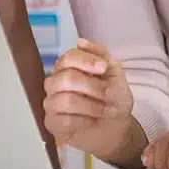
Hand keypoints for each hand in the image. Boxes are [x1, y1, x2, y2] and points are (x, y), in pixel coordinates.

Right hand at [42, 41, 134, 156]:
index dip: (85, 61)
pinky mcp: (52, 123)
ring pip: (65, 101)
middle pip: (66, 79)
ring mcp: (51, 103)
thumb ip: (100, 54)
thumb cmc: (113, 98)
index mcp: (68, 67)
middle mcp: (55, 83)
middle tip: (109, 93)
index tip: (103, 68)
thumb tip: (80, 42)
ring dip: (91, 106)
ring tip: (106, 110)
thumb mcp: (114, 73)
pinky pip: (64, 120)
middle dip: (92, 87)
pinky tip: (92, 121)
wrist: (117, 126)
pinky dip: (84, 121)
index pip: (68, 58)